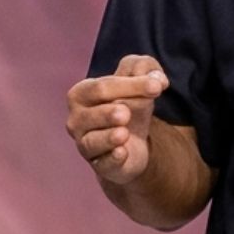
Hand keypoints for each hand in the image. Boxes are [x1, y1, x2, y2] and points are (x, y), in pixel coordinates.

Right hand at [66, 54, 168, 184]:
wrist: (134, 140)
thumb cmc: (130, 103)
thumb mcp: (140, 80)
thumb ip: (146, 68)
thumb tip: (157, 79)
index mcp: (81, 93)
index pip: (102, 87)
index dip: (130, 85)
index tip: (157, 87)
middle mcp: (76, 120)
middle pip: (94, 113)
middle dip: (110, 112)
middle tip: (127, 113)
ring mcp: (85, 145)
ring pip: (92, 141)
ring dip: (108, 137)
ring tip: (123, 133)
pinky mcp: (100, 165)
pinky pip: (103, 163)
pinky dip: (112, 158)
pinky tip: (122, 152)